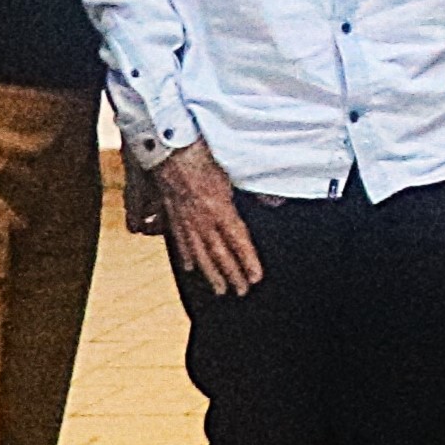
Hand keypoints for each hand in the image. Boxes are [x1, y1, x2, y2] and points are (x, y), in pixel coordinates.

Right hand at [148, 140, 260, 296]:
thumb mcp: (233, 175)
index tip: (256, 278)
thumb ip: (255, 192)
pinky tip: (190, 268)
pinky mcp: (173, 217)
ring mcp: (186, 221)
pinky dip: (186, 256)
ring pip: (200, 254)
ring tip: (220, 290)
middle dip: (232, 275)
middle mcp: (203, 220)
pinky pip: (180, 242)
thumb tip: (275, 202)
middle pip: (220, 254)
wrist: (169, 153)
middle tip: (241, 292)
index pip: (239, 242)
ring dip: (211, 274)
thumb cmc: (203, 160)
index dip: (248, 262)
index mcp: (221, 210)